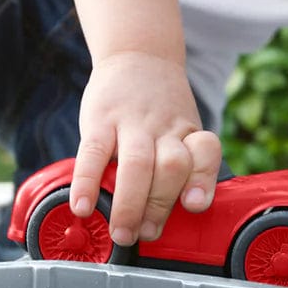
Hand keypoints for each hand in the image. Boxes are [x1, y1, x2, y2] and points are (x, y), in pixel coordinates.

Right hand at [70, 52, 222, 245]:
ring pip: (137, 165)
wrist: (137, 54)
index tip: (193, 205)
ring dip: (129, 204)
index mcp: (188, 133)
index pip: (205, 153)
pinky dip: (87, 182)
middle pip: (171, 167)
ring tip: (121, 233)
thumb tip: (164, 217)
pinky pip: (93, 152)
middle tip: (146, 234)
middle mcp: (164, 128)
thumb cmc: (161, 107)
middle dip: (159, 206)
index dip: (202, 179)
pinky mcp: (100, 119)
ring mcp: (132, 123)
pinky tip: (83, 205)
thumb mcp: (182, 128)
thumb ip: (181, 166)